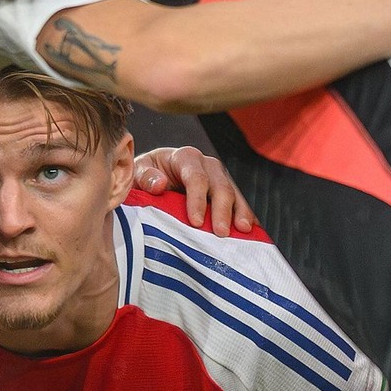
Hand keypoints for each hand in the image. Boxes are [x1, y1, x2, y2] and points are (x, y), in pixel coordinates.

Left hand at [131, 143, 259, 235]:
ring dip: (241, 211)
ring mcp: (218, 177)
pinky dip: (246, 214)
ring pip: (235, 192)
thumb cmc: (144, 177)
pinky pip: (239, 201)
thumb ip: (145, 177)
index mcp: (184, 157)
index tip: (196, 221)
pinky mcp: (225, 191)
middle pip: (220, 185)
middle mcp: (206, 165)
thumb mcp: (137, 173)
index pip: (196, 177)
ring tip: (244, 230)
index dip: (198, 199)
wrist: (151, 178)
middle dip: (222, 209)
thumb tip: (159, 183)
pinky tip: (253, 229)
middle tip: (221, 233)